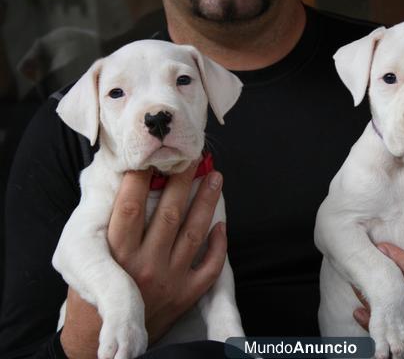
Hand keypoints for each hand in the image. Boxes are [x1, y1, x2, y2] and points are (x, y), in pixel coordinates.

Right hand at [60, 165, 227, 357]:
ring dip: (207, 202)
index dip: (142, 177)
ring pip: (194, 232)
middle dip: (183, 181)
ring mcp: (169, 280)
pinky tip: (221, 225)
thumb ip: (108, 230)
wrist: (103, 343)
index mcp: (116, 254)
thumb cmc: (92, 297)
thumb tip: (126, 188)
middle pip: (169, 213)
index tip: (153, 156)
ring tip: (214, 177)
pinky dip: (219, 245)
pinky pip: (210, 267)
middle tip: (193, 157)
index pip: (131, 206)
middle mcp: (144, 265)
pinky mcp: (186, 295)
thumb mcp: (89, 261)